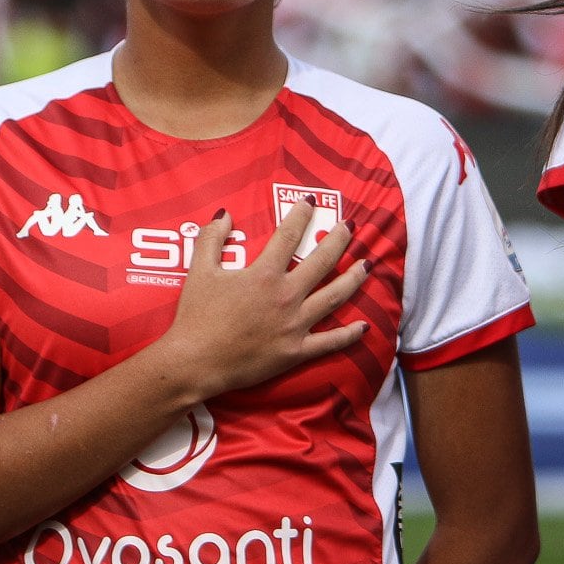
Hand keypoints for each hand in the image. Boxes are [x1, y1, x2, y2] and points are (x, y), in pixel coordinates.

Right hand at [156, 205, 369, 401]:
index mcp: (264, 274)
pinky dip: (350, 334)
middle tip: (351, 227)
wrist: (196, 362)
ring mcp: (295, 325)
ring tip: (367, 265)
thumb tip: (225, 214)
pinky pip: (330, 341)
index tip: (310, 201)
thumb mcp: (199, 271)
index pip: (289, 236)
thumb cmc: (196, 316)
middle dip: (339, 240)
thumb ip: (211, 238)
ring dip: (354, 279)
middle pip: (322, 262)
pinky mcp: (297, 351)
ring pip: (335, 297)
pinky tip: (365, 325)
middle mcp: (286, 296)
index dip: (301, 214)